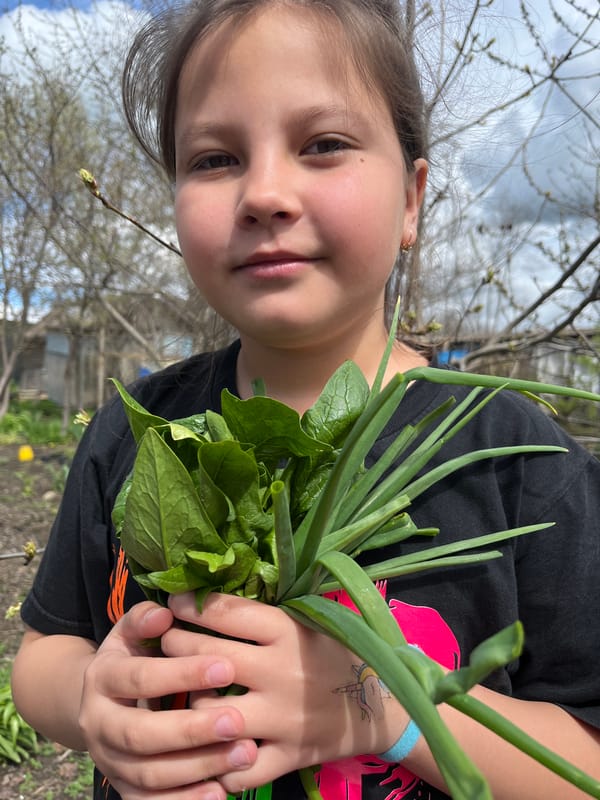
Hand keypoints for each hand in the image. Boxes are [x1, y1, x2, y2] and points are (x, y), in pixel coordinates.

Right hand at [79, 600, 257, 799]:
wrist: (102, 701)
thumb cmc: (134, 656)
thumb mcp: (132, 633)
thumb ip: (145, 619)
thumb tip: (164, 614)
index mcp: (100, 678)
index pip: (140, 678)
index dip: (182, 673)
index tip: (227, 667)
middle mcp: (97, 724)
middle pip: (141, 734)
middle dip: (192, 729)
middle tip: (239, 720)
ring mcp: (110, 762)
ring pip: (150, 774)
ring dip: (199, 767)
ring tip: (246, 753)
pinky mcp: (125, 790)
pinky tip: (221, 794)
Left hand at [165, 593, 408, 793]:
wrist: (377, 708)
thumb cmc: (333, 654)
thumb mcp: (307, 621)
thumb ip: (263, 613)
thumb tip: (208, 593)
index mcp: (287, 632)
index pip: (226, 613)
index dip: (191, 606)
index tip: (174, 605)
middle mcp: (280, 673)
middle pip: (207, 658)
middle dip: (175, 647)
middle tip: (166, 644)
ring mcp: (281, 719)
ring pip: (208, 713)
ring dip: (187, 704)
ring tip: (181, 694)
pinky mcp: (286, 756)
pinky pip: (236, 767)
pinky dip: (213, 762)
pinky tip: (202, 748)